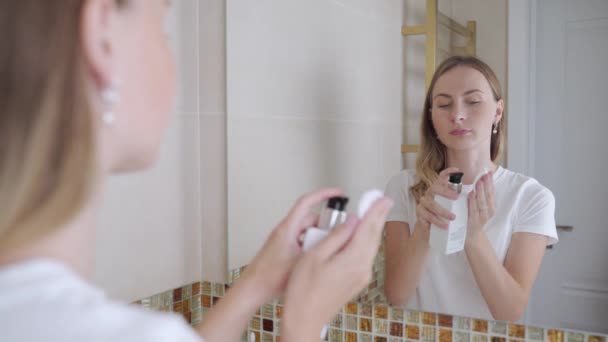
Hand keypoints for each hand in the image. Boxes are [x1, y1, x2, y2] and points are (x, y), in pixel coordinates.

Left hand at [241, 188, 343, 301]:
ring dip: (318, 237)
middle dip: (325, 224)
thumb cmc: (268, 277)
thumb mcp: (301, 261)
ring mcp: (284, 240)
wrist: (253, 289)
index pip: (307, 202)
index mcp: (288, 228)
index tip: (337, 193)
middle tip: (337, 233)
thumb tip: (336, 238)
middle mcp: (285, 231)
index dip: (324, 194)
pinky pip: (302, 240)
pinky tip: (315, 259)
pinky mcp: (284, 249)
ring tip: (326, 250)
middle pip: (310, 218)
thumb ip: (320, 248)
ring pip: (307, 231)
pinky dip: (311, 245)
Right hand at [280, 197, 392, 340]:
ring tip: (372, 213)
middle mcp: (362, 269)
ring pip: (371, 246)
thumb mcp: (315, 256)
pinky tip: (361, 236)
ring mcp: (361, 277)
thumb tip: (351, 221)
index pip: (368, 228)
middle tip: (381, 201)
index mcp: (353, 260)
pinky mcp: (357, 282)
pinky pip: (365, 255)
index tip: (382, 198)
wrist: (305, 318)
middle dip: (377, 217)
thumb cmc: (303, 290)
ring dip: (372, 228)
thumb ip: (336, 236)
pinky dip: (365, 241)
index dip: (376, 211)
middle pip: (373, 237)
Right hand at [414, 167, 458, 235]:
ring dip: (443, 211)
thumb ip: (460, 199)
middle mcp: (429, 193)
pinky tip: (444, 226)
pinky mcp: (419, 214)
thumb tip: (474, 193)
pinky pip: (427, 216)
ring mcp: (423, 203)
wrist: (432, 229)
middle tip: (456, 197)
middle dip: (446, 192)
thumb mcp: (453, 206)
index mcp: (438, 189)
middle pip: (435, 188)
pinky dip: (436, 221)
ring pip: (431, 205)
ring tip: (453, 218)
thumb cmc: (445, 215)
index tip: (457, 170)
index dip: (448, 172)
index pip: (441, 177)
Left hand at [467, 171, 494, 240]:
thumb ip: (479, 196)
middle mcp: (488, 212)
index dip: (491, 182)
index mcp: (491, 207)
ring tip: (479, 182)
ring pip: (482, 203)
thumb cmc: (474, 218)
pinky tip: (471, 194)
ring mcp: (481, 217)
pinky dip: (472, 202)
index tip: (489, 172)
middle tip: (484, 175)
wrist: (471, 237)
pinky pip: (473, 210)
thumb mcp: (479, 206)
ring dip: (480, 192)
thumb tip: (479, 180)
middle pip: (489, 196)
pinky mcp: (473, 222)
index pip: (492, 192)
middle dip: (487, 185)